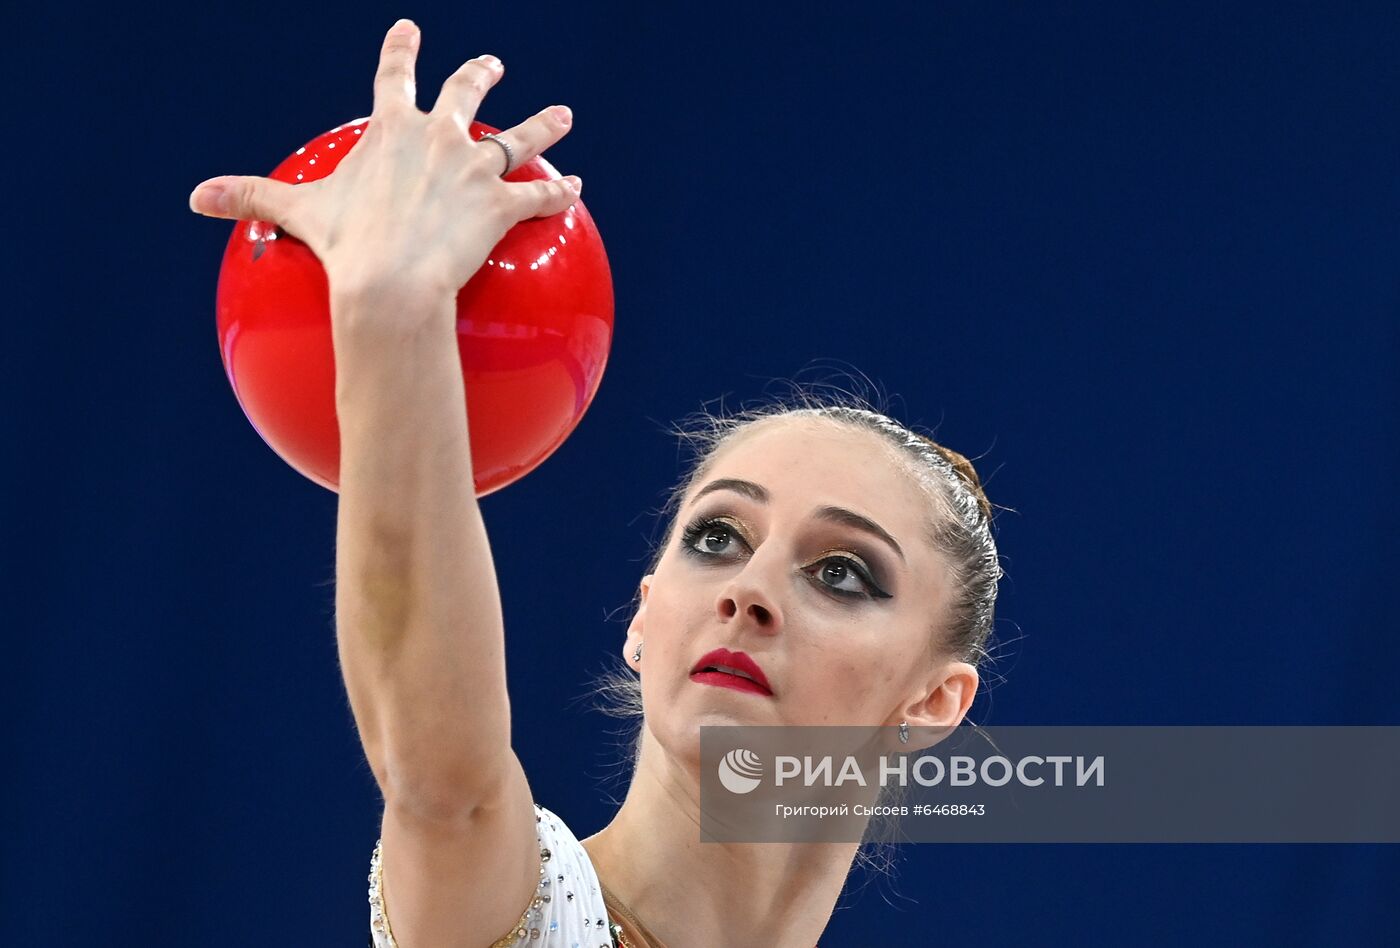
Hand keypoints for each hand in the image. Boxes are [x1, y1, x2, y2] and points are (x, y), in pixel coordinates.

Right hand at [187, 18, 581, 302]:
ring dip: (545, 125)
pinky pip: (541, 196)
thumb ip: (251, 198)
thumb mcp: (295, 213)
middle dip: (479, 75)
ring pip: (520, 138)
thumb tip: (195, 198)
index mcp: (393, 128)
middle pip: (466, 94)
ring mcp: (476, 168)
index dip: (402, 50)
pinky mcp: (503, 205)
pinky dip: (561, 193)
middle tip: (492, 65)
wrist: (393, 282)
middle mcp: (441, 136)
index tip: (410, 30)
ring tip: (563, 116)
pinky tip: (578, 190)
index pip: (396, 76)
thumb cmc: (346, 246)